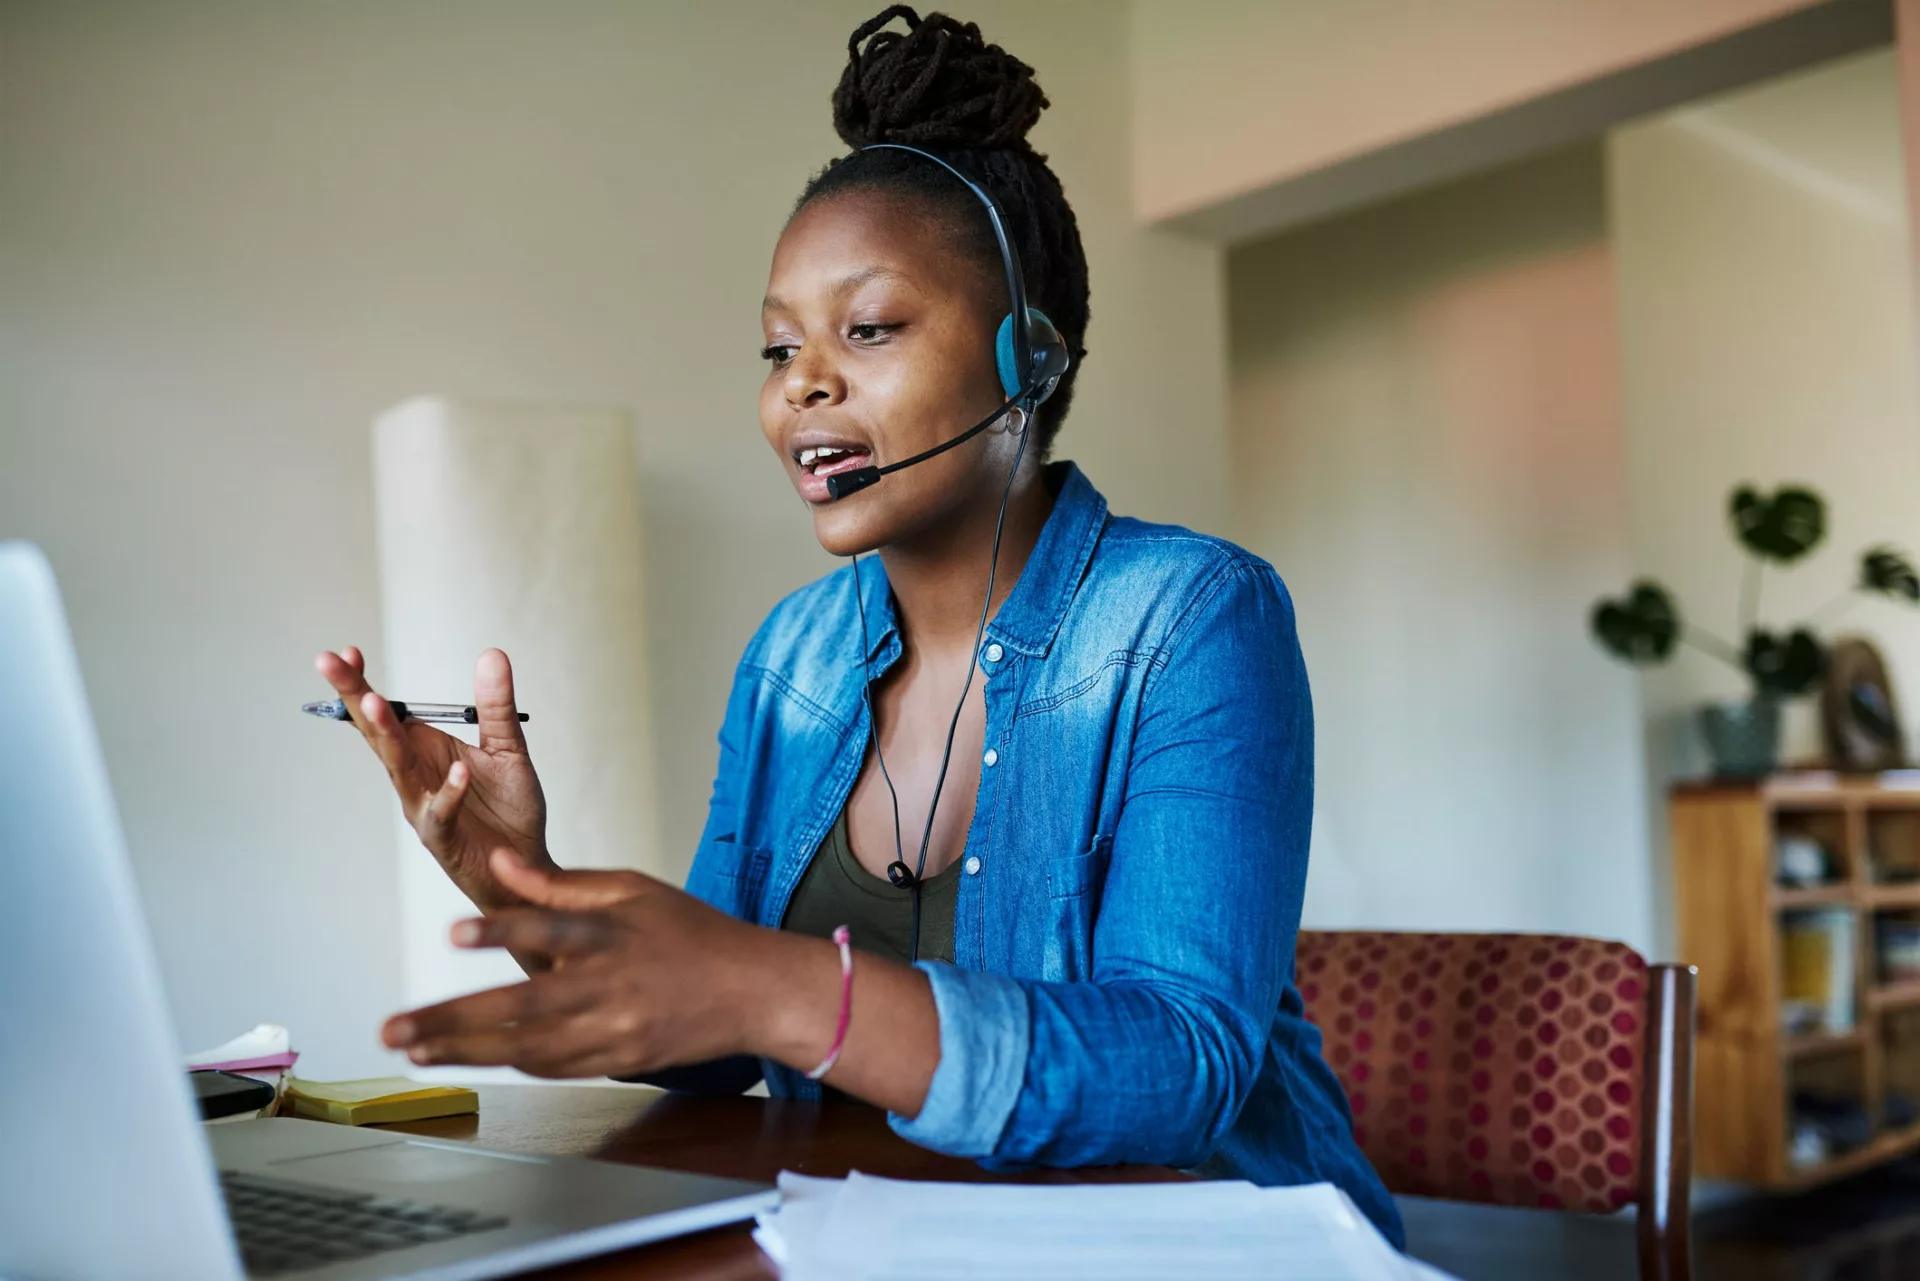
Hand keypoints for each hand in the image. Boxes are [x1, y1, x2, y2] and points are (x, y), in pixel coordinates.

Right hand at [314, 647, 548, 909]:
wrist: (525, 865)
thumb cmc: (508, 809)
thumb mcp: (508, 748)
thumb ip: (496, 706)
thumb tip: (492, 653)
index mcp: (425, 752)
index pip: (388, 714)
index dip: (363, 685)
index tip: (347, 651)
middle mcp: (415, 777)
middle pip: (379, 733)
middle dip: (355, 696)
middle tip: (327, 662)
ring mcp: (424, 808)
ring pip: (399, 769)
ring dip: (387, 736)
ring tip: (376, 702)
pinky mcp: (445, 838)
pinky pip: (443, 812)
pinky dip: (450, 791)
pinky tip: (460, 771)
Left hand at [381, 850, 786, 1077]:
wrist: (752, 991)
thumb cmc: (691, 932)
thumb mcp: (633, 889)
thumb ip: (561, 883)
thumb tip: (498, 863)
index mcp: (614, 933)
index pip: (551, 927)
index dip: (502, 928)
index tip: (453, 932)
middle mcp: (610, 985)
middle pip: (520, 1005)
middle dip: (450, 1020)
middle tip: (393, 1027)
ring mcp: (614, 1030)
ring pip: (527, 1048)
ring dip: (464, 1051)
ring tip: (412, 1050)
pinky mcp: (618, 1061)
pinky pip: (553, 1067)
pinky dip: (509, 1062)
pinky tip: (466, 1056)